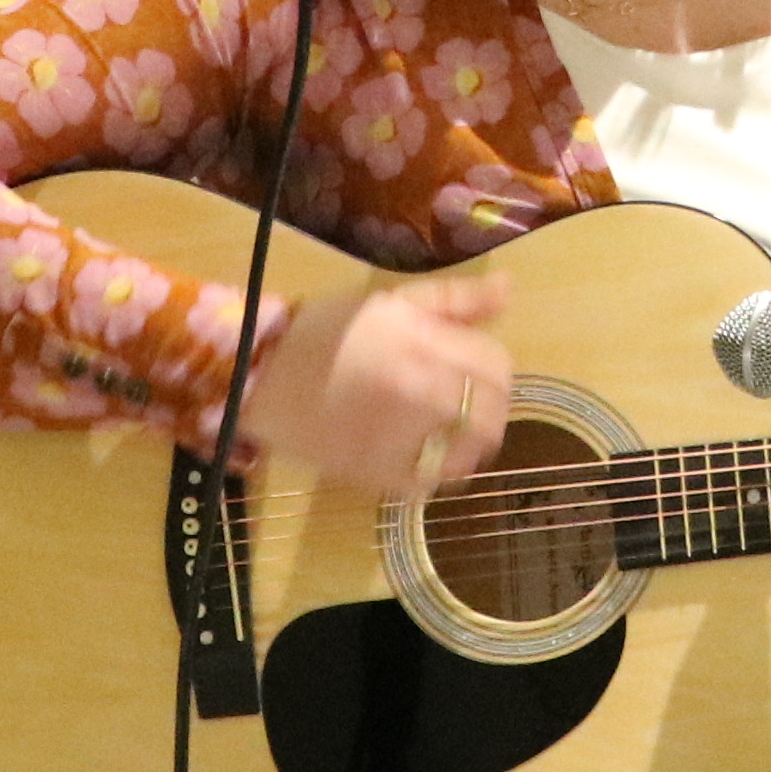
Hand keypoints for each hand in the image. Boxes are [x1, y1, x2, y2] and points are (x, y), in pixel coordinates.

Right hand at [232, 276, 517, 491]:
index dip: (497, 370)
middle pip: (490, 414)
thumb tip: (507, 288)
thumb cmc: (328, 330)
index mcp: (423, 345)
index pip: (496, 367)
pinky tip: (424, 455)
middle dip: (489, 408)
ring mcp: (399, 438)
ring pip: (466, 454)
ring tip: (450, 431)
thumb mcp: (391, 301)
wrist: (263, 373)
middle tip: (469, 403)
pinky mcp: (376, 472)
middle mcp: (417, 393)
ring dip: (469, 443)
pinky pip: (428, 483)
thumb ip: (453, 299)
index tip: (481, 370)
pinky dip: (435, 472)